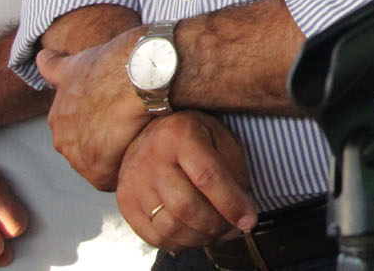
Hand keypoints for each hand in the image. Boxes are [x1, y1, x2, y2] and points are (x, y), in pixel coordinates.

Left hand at [37, 30, 148, 189]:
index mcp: (57, 116)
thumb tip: (40, 58)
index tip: (116, 116)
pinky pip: (110, 179)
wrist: (140, 73)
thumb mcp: (77, 58)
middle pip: (86, 150)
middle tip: (131, 126)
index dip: (98, 125)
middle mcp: (61, 137)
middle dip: (106, 143)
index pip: (75, 131)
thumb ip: (55, 65)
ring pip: (99, 164)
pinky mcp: (97, 169)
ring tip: (140, 135)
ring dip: (117, 156)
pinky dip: (124, 168)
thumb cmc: (116, 61)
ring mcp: (77, 155)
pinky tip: (140, 150)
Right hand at [115, 112, 256, 250]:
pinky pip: (153, 236)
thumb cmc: (192, 134)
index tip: (248, 220)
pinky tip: (194, 234)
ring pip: (169, 226)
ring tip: (216, 232)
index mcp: (180, 134)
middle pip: (186, 207)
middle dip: (215, 225)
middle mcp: (151, 157)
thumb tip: (243, 210)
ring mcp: (133, 181)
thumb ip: (235, 170)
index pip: (208, 177)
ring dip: (199, 238)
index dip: (231, 204)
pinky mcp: (125, 201)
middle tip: (232, 228)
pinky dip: (178, 243)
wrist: (150, 130)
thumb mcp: (220, 137)